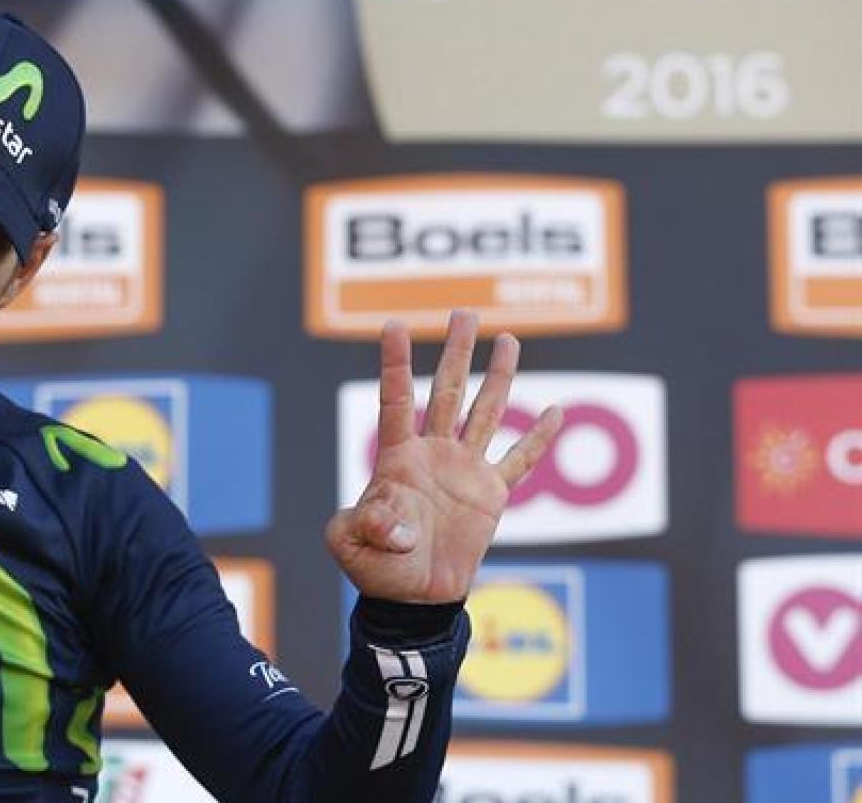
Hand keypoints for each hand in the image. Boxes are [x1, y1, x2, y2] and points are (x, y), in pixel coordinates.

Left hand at [324, 310, 561, 603]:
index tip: (394, 324)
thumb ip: (365, 526)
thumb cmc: (375, 567)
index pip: (394, 400)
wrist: (413, 597)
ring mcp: (464, 470)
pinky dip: (539, 439)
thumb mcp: (351, 545)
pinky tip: (556, 412)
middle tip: (464, 312)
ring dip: (498, 377)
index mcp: (395, 459)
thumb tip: (394, 523)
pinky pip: (520, 462)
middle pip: (446, 392)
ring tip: (508, 339)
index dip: (394, 363)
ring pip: (485, 413)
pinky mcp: (491, 495)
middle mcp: (432, 454)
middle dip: (456, 353)